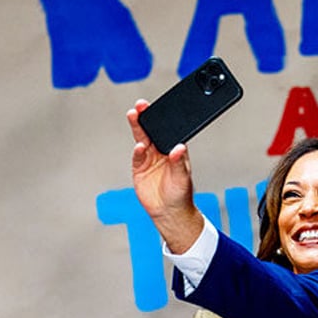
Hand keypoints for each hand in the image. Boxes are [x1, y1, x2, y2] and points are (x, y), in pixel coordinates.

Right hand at [127, 99, 203, 253]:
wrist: (169, 212)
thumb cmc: (181, 193)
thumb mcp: (183, 178)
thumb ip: (179, 163)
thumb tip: (179, 148)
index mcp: (174, 149)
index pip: (168, 131)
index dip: (163, 119)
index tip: (158, 109)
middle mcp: (161, 151)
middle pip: (152, 131)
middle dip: (146, 117)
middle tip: (141, 105)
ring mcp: (149, 159)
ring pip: (141, 139)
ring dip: (138, 128)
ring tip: (134, 115)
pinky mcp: (139, 169)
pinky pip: (137, 157)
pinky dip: (137, 151)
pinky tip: (139, 145)